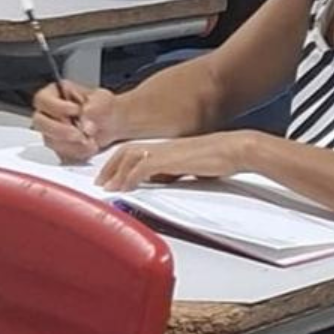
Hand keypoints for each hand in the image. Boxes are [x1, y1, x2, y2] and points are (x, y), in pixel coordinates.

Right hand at [31, 81, 117, 161]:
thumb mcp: (103, 99)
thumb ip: (95, 107)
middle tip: (79, 133)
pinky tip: (89, 147)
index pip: (43, 99)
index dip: (57, 107)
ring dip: (71, 143)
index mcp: (54, 94)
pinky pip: (60, 153)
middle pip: (40, 122)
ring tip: (90, 141)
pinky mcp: (58, 148)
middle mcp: (48, 113)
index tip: (77, 111)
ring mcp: (51, 132)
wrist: (111, 124)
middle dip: (60, 130)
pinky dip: (76, 152)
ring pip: (49, 140)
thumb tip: (85, 122)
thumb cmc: (103, 107)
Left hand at [95, 132, 258, 191]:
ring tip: (106, 187)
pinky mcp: (170, 160)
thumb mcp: (186, 167)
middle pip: (125, 152)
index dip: (117, 162)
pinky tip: (125, 186)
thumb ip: (169, 172)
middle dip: (109, 167)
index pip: (132, 150)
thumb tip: (156, 181)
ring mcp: (164, 151)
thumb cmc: (217, 158)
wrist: (234, 149)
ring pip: (130, 158)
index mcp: (164, 146)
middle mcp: (160, 146)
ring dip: (115, 173)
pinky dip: (130, 177)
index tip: (108, 175)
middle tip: (99, 183)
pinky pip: (143, 168)